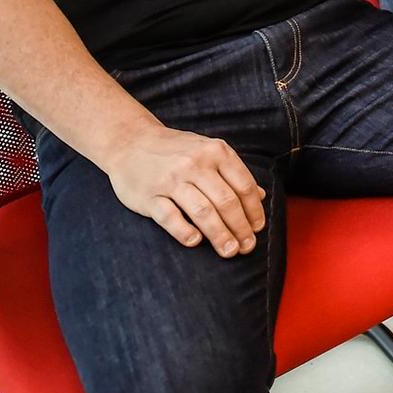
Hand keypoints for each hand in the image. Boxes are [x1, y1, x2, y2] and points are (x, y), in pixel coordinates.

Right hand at [103, 122, 266, 256]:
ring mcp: (171, 180)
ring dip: (219, 235)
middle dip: (240, 228)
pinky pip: (170, 217)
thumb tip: (261, 195)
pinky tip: (196, 242)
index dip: (254, 210)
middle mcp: (196, 164)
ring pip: (203, 211)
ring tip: (229, 251)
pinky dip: (184, 231)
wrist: (131, 141)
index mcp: (216, 152)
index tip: (258, 229)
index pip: (243, 186)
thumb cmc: (177, 150)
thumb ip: (234, 173)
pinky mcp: (148, 195)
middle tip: (246, 247)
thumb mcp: (209, 151)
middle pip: (226, 202)